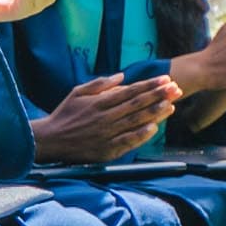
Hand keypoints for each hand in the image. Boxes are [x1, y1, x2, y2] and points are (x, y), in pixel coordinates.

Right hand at [31, 73, 177, 163]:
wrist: (49, 140)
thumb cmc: (64, 115)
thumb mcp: (76, 93)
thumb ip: (99, 84)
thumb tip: (121, 76)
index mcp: (98, 103)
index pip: (129, 91)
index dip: (149, 85)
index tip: (165, 79)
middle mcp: (104, 117)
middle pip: (136, 104)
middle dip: (158, 96)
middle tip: (176, 89)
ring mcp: (106, 133)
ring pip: (135, 121)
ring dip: (154, 113)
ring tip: (171, 105)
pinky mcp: (105, 149)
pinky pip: (126, 141)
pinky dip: (140, 135)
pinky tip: (153, 128)